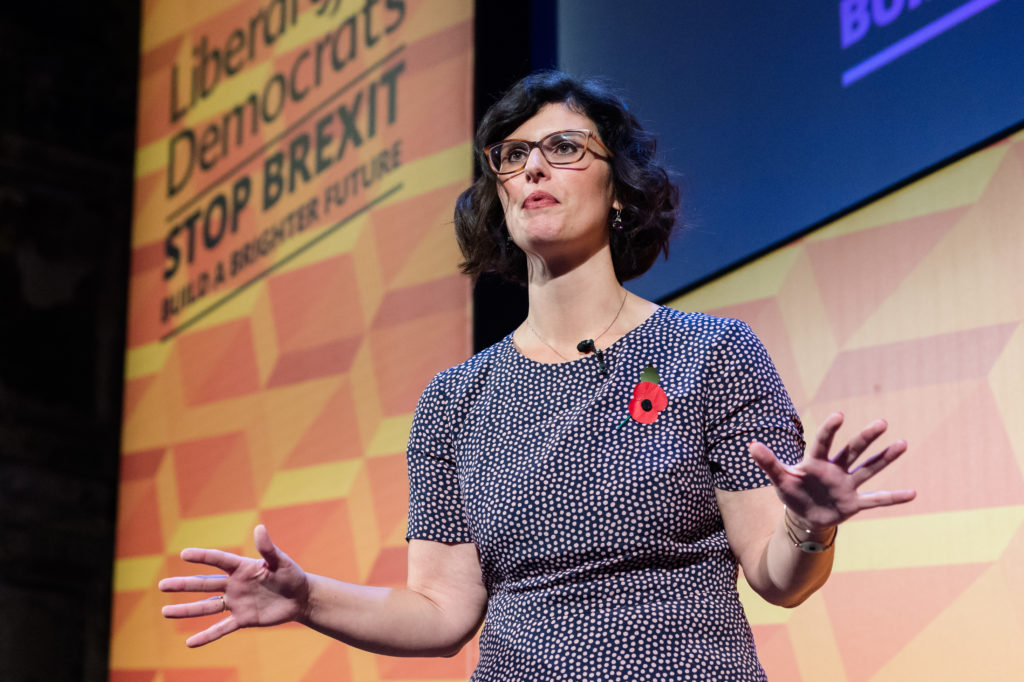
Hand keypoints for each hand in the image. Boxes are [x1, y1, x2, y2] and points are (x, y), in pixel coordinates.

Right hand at [159, 525, 308, 646]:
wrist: (299, 597)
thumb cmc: (291, 575)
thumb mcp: (281, 561)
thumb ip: (268, 548)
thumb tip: (260, 528)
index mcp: (242, 568)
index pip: (218, 561)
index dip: (202, 557)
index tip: (184, 553)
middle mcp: (234, 585)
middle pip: (205, 585)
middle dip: (184, 585)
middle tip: (161, 585)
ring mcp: (237, 603)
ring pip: (207, 607)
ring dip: (187, 610)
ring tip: (165, 611)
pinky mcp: (243, 619)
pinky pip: (221, 629)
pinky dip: (207, 636)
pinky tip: (190, 643)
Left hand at [749, 413, 915, 530]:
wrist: (804, 516)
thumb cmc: (792, 492)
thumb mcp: (779, 479)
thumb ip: (768, 462)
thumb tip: (751, 445)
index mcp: (815, 463)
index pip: (823, 443)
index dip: (830, 430)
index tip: (839, 415)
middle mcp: (835, 470)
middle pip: (852, 451)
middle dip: (866, 438)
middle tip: (882, 423)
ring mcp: (847, 486)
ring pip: (868, 469)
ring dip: (885, 458)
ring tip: (902, 443)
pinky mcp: (854, 503)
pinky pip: (876, 500)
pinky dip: (893, 498)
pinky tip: (913, 493)